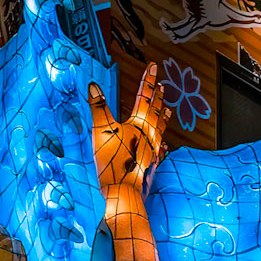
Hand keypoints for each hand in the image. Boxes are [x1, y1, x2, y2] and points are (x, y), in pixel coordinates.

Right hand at [89, 64, 168, 197]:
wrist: (123, 194)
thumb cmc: (112, 163)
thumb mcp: (101, 132)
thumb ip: (98, 107)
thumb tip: (93, 85)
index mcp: (139, 123)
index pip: (144, 95)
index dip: (148, 79)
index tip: (153, 66)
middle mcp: (149, 135)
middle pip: (155, 111)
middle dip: (158, 97)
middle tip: (162, 86)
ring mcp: (152, 151)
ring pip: (160, 130)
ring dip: (163, 118)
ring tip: (168, 110)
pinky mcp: (150, 165)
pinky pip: (159, 151)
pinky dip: (162, 144)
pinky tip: (165, 146)